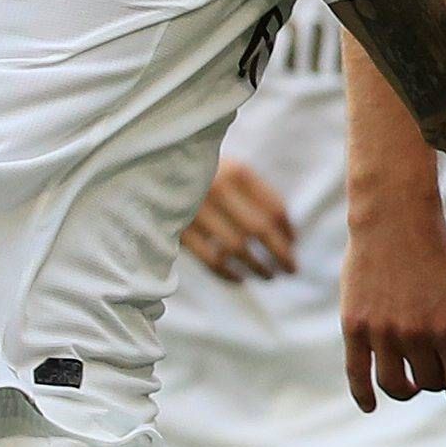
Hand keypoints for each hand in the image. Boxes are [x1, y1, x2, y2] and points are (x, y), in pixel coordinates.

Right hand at [180, 160, 296, 282]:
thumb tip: (288, 237)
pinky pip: (209, 259)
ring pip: (236, 247)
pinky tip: (240, 279)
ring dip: (257, 267)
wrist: (151, 167)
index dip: (288, 231)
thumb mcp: (229, 169)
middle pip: (259, 230)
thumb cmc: (201, 171)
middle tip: (292, 270)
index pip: (274, 207)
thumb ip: (256, 195)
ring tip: (269, 276)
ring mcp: (195, 208)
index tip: (293, 245)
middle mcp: (217, 187)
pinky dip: (228, 273)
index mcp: (236, 171)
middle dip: (280, 255)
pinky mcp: (177, 228)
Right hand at [343, 192, 445, 409]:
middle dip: (433, 377)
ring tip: (409, 380)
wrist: (394, 218)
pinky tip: (370, 406)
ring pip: (396, 386)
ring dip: (405, 388)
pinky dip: (364, 396)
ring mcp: (383, 332)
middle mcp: (417, 335)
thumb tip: (442, 374)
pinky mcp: (355, 326)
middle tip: (431, 361)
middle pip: (429, 384)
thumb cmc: (430, 256)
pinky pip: (358, 375)